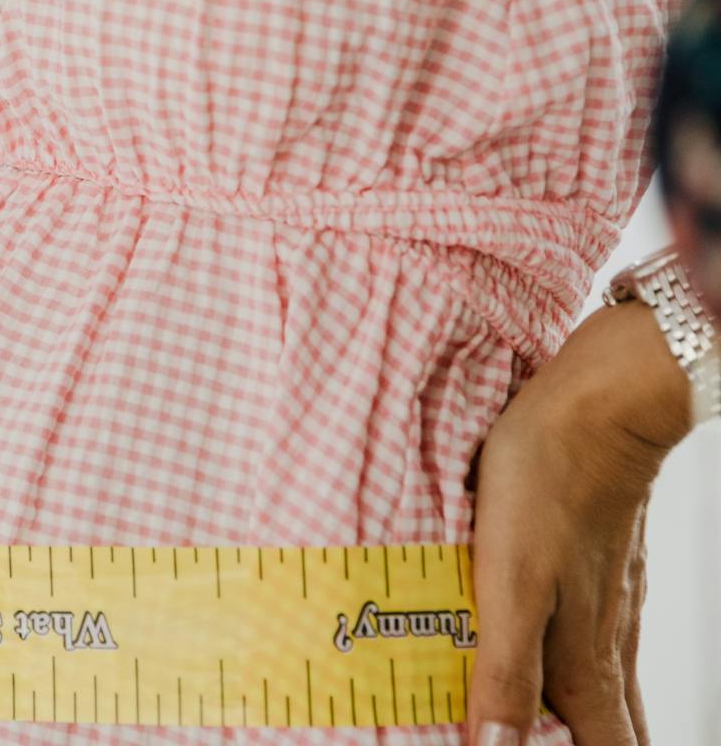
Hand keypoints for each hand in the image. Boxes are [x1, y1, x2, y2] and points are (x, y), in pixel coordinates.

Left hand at [466, 302, 693, 744]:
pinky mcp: (602, 568)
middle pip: (611, 731)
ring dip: (581, 720)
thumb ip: (506, 671)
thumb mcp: (511, 583)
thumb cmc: (548, 484)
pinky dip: (574, 668)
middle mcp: (606, 643)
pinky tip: (552, 655)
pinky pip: (595, 639)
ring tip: (547, 730)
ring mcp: (610, 604)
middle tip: (534, 745)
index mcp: (585, 661)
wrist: (597, 406)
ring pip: (607, 688)